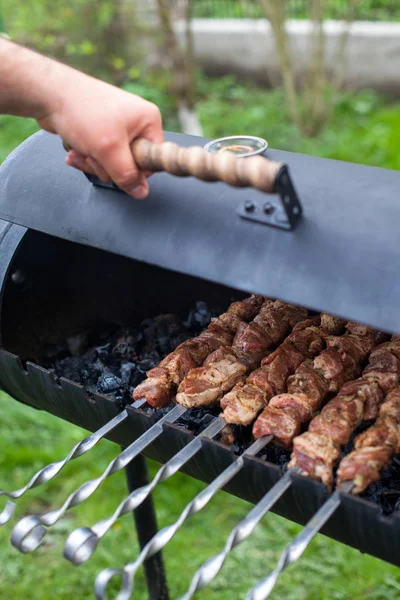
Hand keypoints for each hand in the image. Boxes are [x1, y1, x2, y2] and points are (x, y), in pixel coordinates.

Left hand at [38, 71, 163, 198]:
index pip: (151, 161)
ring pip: (111, 164)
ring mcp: (117, 128)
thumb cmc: (81, 111)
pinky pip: (99, 157)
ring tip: (80, 149)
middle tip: (93, 155)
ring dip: (92, 163)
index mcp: (148, 121)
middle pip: (129, 165)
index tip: (116, 165)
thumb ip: (126, 175)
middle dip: (106, 166)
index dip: (134, 170)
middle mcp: (136, 123)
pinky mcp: (100, 132)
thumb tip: (141, 193)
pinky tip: (74, 149)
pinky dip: (85, 156)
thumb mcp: (109, 149)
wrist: (48, 93)